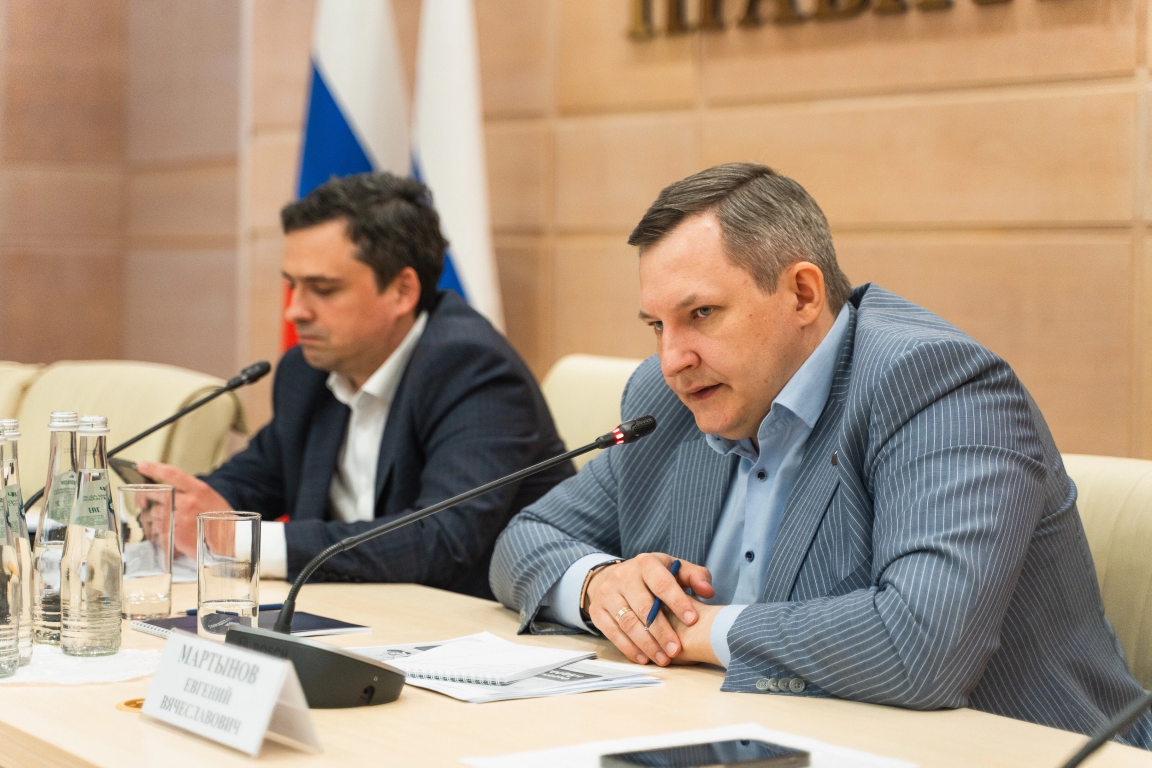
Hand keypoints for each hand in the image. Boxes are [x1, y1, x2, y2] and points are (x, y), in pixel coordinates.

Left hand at [135, 461, 232, 557]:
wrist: (231, 542)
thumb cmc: (222, 521)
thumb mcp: (210, 498)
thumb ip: (191, 492)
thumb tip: (169, 490)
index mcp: (199, 490)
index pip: (172, 474)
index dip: (154, 468)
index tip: (142, 465)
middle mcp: (188, 502)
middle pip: (157, 493)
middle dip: (145, 495)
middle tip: (141, 498)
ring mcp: (180, 519)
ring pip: (154, 512)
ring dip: (154, 516)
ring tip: (163, 521)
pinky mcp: (175, 534)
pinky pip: (157, 529)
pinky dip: (157, 530)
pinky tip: (164, 532)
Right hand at [584, 552, 714, 666]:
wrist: (613, 576)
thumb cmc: (652, 577)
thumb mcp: (673, 569)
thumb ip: (695, 577)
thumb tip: (708, 591)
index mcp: (646, 563)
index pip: (662, 583)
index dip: (678, 602)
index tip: (692, 620)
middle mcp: (623, 576)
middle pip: (643, 607)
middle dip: (662, 631)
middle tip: (676, 650)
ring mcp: (607, 594)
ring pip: (628, 623)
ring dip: (647, 644)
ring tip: (664, 659)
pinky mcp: (597, 611)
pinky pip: (612, 632)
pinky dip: (629, 648)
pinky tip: (644, 658)